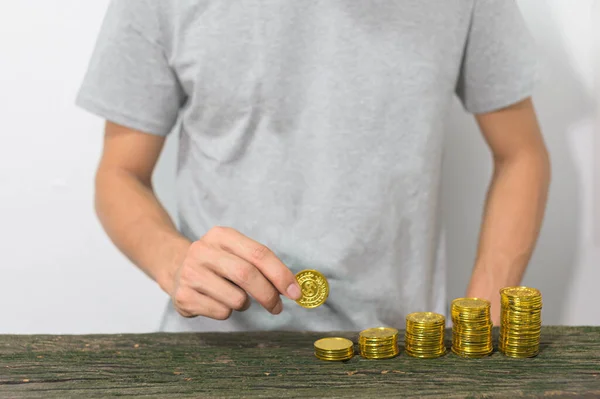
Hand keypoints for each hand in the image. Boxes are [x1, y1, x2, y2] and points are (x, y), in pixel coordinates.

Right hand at [170, 226, 301, 319]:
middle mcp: (202, 250)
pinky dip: (227, 312)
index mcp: (221, 235)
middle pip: (246, 275)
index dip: (281, 274)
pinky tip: (217, 301)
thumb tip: (292, 286)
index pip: (258, 253)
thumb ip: (262, 266)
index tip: (296, 292)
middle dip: (268, 295)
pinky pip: (221, 312)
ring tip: (234, 296)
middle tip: (277, 307)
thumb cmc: (217, 263)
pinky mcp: (183, 296)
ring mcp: (190, 273)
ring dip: (244, 304)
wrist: (175, 267)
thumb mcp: (236, 253)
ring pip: (235, 298)